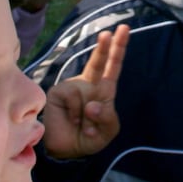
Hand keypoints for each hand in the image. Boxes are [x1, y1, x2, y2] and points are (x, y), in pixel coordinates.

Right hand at [43, 25, 127, 158]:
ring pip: (87, 92)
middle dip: (105, 47)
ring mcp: (73, 87)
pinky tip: (72, 121)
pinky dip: (76, 114)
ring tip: (84, 127)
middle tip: (108, 34)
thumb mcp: (108, 131)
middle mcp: (89, 85)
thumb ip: (108, 118)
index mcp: (103, 90)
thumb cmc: (89, 138)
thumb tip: (92, 104)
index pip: (113, 66)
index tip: (124, 29)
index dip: (118, 48)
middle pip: (98, 62)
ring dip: (89, 116)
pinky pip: (74, 99)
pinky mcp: (59, 91)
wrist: (67, 151)